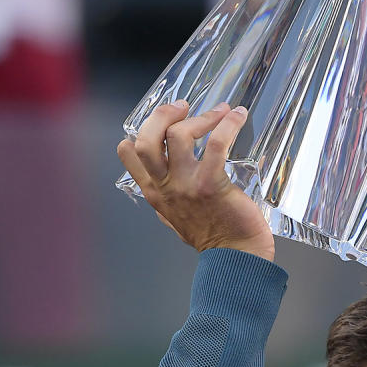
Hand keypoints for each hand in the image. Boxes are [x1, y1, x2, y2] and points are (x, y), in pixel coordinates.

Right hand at [117, 101, 275, 261]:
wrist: (235, 259)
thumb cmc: (212, 239)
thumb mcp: (176, 219)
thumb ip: (167, 200)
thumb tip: (163, 186)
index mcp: (154, 193)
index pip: (129, 154)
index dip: (141, 129)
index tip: (163, 120)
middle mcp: (165, 187)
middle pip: (146, 139)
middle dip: (163, 114)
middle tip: (184, 107)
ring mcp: (187, 185)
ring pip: (178, 135)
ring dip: (200, 117)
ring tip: (220, 112)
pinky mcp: (211, 184)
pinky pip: (215, 144)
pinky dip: (227, 125)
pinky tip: (237, 116)